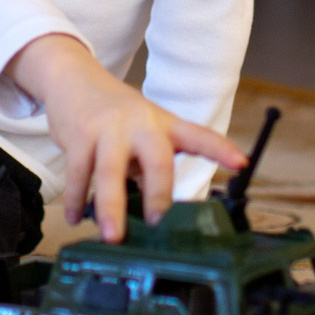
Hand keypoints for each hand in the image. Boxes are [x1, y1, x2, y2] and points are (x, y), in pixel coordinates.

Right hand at [11, 34, 246, 241]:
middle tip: (156, 222)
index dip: (220, 150)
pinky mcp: (80, 134)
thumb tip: (153, 214)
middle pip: (157, 159)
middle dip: (158, 193)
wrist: (73, 78)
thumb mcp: (142, 133)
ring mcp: (109, 128)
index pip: (198, 136)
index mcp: (164, 125)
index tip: (241, 164)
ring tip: (111, 237)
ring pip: (111, 172)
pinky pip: (78, 172)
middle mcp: (141, 124)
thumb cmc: (115, 115)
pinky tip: (77, 217)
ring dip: (110, 207)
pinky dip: (76, 199)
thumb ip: (151, 167)